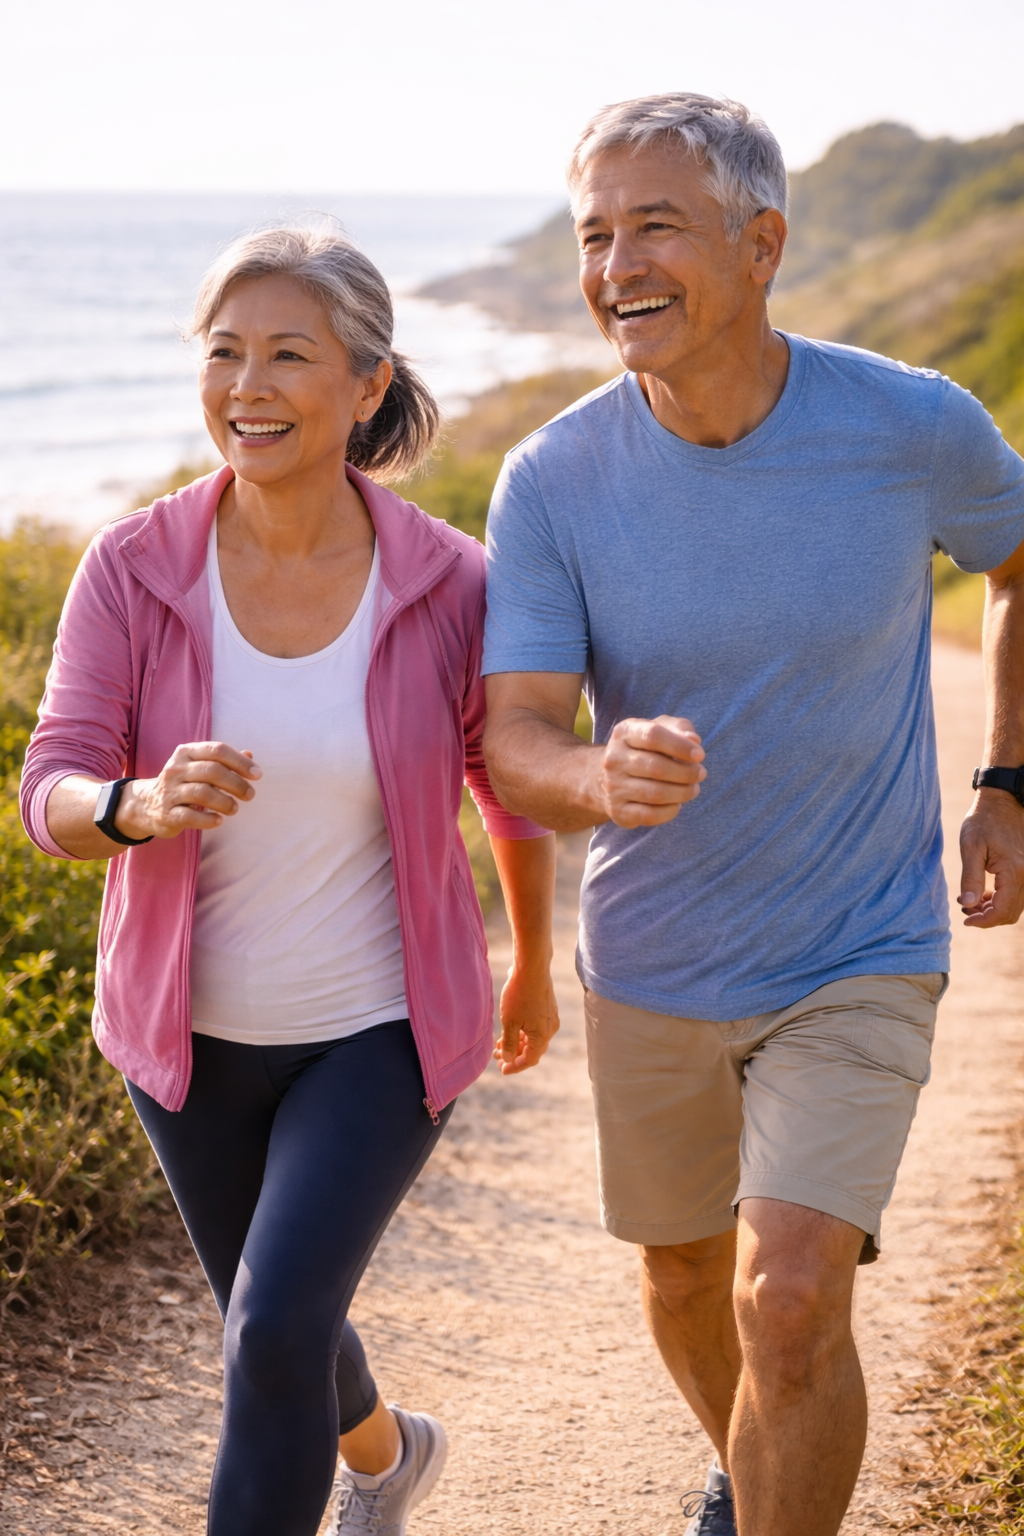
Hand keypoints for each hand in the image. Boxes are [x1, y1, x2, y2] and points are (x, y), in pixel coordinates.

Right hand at [116, 742, 261, 840]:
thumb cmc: (182, 784)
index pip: (217, 750)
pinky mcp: (167, 814)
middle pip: (212, 771)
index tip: (257, 774)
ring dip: (225, 802)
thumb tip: (250, 755)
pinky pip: (190, 816)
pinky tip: (219, 820)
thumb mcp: (199, 767)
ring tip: (235, 809)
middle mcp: (176, 769)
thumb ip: (224, 761)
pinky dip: (209, 819)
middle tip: (250, 795)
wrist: (146, 805)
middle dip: (236, 783)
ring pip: (202, 793)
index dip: (240, 761)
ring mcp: (169, 792)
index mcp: (186, 752)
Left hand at [494, 962, 559, 1073]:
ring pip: (533, 1038)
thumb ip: (509, 1043)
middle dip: (514, 1054)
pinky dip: (522, 1032)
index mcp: (542, 1036)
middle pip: (532, 1050)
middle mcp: (550, 1029)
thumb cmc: (519, 994)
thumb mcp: (510, 1022)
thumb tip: (507, 1059)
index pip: (530, 1060)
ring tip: (499, 1042)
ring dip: (517, 1042)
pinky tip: (509, 1029)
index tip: (502, 1069)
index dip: (515, 1067)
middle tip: (497, 1056)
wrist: (531, 968)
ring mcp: (550, 1018)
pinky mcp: (547, 1008)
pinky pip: (535, 1027)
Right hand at [596, 715, 705, 827]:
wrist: (607, 776)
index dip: (680, 746)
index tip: (700, 755)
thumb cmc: (644, 748)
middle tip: (701, 774)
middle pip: (656, 767)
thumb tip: (694, 740)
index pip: (653, 736)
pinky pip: (649, 815)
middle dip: (686, 773)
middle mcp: (614, 759)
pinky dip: (670, 811)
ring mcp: (613, 786)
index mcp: (624, 733)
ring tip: (693, 789)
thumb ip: (679, 728)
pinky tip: (677, 803)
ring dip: (682, 792)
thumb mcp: (660, 729)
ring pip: (655, 793)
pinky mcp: (617, 810)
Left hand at [958, 788, 1023, 926]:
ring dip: (994, 910)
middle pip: (1011, 913)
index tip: (965, 919)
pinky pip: (1018, 895)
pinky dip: (1001, 900)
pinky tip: (983, 893)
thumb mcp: (971, 847)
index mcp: (1014, 871)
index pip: (1002, 911)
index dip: (983, 921)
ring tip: (971, 901)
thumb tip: (969, 904)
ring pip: (1016, 906)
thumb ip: (971, 878)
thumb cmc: (983, 821)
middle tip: (965, 909)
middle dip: (987, 917)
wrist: (1002, 802)